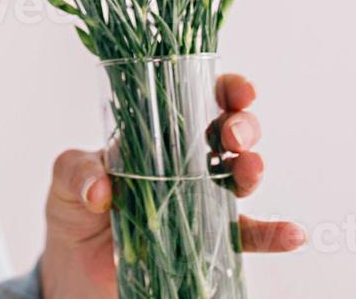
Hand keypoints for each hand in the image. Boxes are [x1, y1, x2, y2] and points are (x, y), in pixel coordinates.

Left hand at [38, 73, 304, 297]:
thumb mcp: (64, 181)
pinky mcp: (207, 241)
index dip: (223, 89)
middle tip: (233, 137)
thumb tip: (100, 188)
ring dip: (253, 170)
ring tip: (251, 170)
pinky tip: (291, 234)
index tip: (237, 89)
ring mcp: (200, 200)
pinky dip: (273, 235)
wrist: (76, 266)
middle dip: (241, 126)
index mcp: (155, 134)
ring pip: (240, 177)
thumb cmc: (73, 209)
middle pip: (226, 133)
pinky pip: (247, 236)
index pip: (196, 99)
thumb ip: (76, 173)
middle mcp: (185, 162)